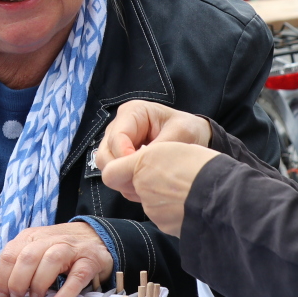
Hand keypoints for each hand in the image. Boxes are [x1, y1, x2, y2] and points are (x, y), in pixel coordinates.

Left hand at [0, 222, 112, 296]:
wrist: (96, 236)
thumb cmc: (61, 249)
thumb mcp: (38, 249)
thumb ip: (22, 264)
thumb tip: (5, 291)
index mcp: (32, 237)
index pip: (10, 254)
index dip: (3, 277)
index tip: (4, 296)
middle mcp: (50, 239)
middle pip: (28, 257)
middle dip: (18, 281)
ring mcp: (71, 248)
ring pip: (51, 260)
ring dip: (38, 283)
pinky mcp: (89, 260)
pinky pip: (77, 276)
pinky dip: (66, 292)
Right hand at [92, 100, 210, 200]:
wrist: (193, 135)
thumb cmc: (188, 128)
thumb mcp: (181, 133)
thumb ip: (160, 147)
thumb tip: (140, 164)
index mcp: (132, 112)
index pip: (116, 139)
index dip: (126, 158)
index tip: (143, 170)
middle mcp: (118, 125)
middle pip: (104, 155)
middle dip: (121, 171)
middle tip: (143, 181)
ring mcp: (116, 141)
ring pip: (105, 166)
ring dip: (123, 178)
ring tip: (145, 184)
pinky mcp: (119, 156)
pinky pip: (114, 173)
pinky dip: (126, 182)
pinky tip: (144, 183)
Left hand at [101, 140, 217, 236]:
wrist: (224, 198)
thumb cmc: (203, 167)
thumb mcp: (174, 146)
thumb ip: (147, 158)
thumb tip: (130, 169)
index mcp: (142, 165)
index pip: (110, 173)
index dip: (118, 170)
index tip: (131, 165)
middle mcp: (143, 189)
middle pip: (133, 187)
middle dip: (146, 182)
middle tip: (170, 175)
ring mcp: (154, 210)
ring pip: (150, 201)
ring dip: (162, 196)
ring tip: (185, 187)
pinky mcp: (166, 226)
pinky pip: (164, 215)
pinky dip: (173, 210)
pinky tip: (190, 202)